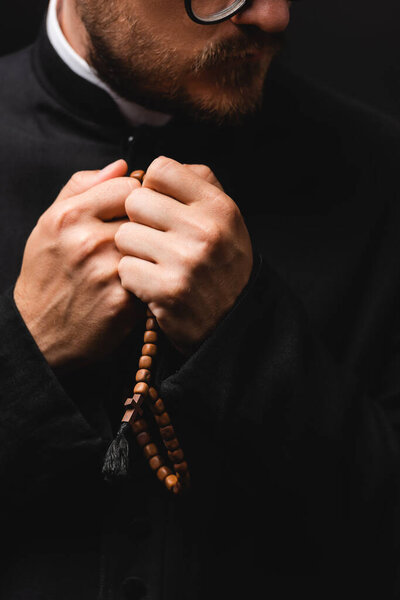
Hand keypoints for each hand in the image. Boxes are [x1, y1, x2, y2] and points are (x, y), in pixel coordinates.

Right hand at [14, 160, 142, 368]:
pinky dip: (150, 278)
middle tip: (139, 240)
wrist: (39, 332)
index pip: (129, 186)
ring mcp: (106, 273)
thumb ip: (81, 187)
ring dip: (151, 252)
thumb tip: (121, 165)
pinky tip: (139, 284)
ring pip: (152, 246)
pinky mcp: (123, 302)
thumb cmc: (47, 273)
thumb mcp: (49, 224)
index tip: (132, 213)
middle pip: (145, 216)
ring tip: (139, 262)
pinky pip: (152, 276)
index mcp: (69, 216)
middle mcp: (87, 241)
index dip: (135, 199)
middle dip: (146, 226)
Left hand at [115, 156, 252, 354]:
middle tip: (154, 239)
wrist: (232, 323)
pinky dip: (133, 279)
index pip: (161, 169)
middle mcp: (205, 230)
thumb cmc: (221, 265)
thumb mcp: (225, 220)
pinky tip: (152, 285)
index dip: (152, 187)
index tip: (159, 207)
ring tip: (154, 264)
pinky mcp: (167, 290)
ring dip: (132, 252)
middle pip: (135, 201)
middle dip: (138, 221)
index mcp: (219, 206)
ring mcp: (186, 261)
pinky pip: (124, 269)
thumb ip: (197, 185)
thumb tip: (155, 170)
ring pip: (124, 236)